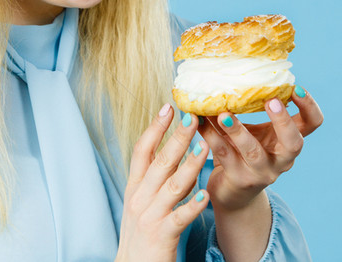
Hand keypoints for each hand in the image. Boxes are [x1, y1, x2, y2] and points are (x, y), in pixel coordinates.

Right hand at [115, 104, 209, 261]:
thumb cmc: (142, 234)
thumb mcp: (141, 202)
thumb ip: (153, 179)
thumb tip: (171, 152)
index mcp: (135, 187)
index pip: (142, 150)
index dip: (154, 128)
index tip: (167, 107)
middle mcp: (139, 198)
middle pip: (159, 162)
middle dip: (176, 138)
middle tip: (191, 117)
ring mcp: (149, 216)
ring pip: (172, 185)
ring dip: (190, 164)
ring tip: (205, 146)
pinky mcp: (161, 235)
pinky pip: (180, 217)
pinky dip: (193, 205)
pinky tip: (206, 194)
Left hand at [197, 86, 323, 211]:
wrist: (233, 193)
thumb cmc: (244, 152)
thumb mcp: (255, 131)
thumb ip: (252, 110)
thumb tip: (232, 71)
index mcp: (289, 142)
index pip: (313, 124)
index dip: (310, 107)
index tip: (297, 87)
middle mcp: (282, 160)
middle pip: (294, 143)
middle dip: (283, 121)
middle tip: (270, 101)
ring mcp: (262, 172)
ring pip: (253, 152)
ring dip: (238, 131)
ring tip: (223, 115)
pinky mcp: (239, 180)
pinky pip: (224, 155)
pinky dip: (210, 136)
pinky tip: (198, 122)